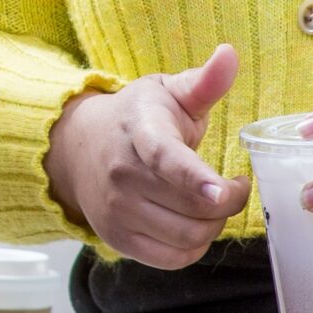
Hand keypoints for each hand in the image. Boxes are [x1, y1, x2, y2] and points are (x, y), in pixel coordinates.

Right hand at [44, 44, 250, 270]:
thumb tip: (230, 53)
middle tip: (234, 185)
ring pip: (189, 237)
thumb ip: (203, 82)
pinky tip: (195, 223)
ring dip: (215, 224)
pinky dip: (195, 247)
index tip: (222, 188)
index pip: (167, 159)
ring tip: (213, 203)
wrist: (78, 147)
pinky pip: (173, 259)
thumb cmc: (137, 119)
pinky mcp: (117, 238)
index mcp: (140, 132)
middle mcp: (123, 175)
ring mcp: (117, 210)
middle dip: (229, 201)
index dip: (196, 177)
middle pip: (194, 207)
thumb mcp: (167, 93)